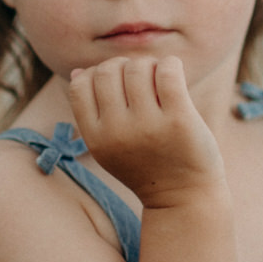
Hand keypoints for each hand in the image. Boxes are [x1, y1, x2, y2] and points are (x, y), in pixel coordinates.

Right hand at [68, 56, 223, 208]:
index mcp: (97, 138)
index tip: (117, 84)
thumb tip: (78, 72)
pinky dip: (170, 64)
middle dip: (124, 67)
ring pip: (137, 68)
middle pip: (107, 71)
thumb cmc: (146, 165)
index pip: (80, 85)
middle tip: (142, 80)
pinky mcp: (179, 119)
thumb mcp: (110, 147)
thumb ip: (92, 113)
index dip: (96, 74)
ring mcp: (148, 126)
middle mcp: (118, 132)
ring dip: (150, 65)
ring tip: (159, 80)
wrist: (184, 197)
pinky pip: (167, 71)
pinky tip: (174, 75)